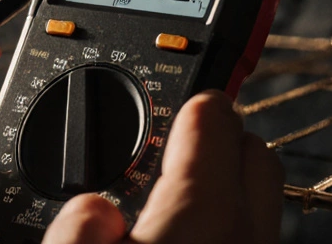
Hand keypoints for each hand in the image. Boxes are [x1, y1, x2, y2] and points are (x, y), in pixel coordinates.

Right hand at [44, 91, 282, 243]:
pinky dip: (218, 227)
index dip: (181, 100)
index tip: (157, 103)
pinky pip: (246, 236)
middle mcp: (248, 239)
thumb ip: (75, 223)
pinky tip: (176, 238)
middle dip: (215, 138)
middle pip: (252, 152)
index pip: (214, 116)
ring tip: (163, 200)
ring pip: (256, 204)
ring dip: (219, 188)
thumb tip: (92, 209)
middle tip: (164, 149)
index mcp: (206, 218)